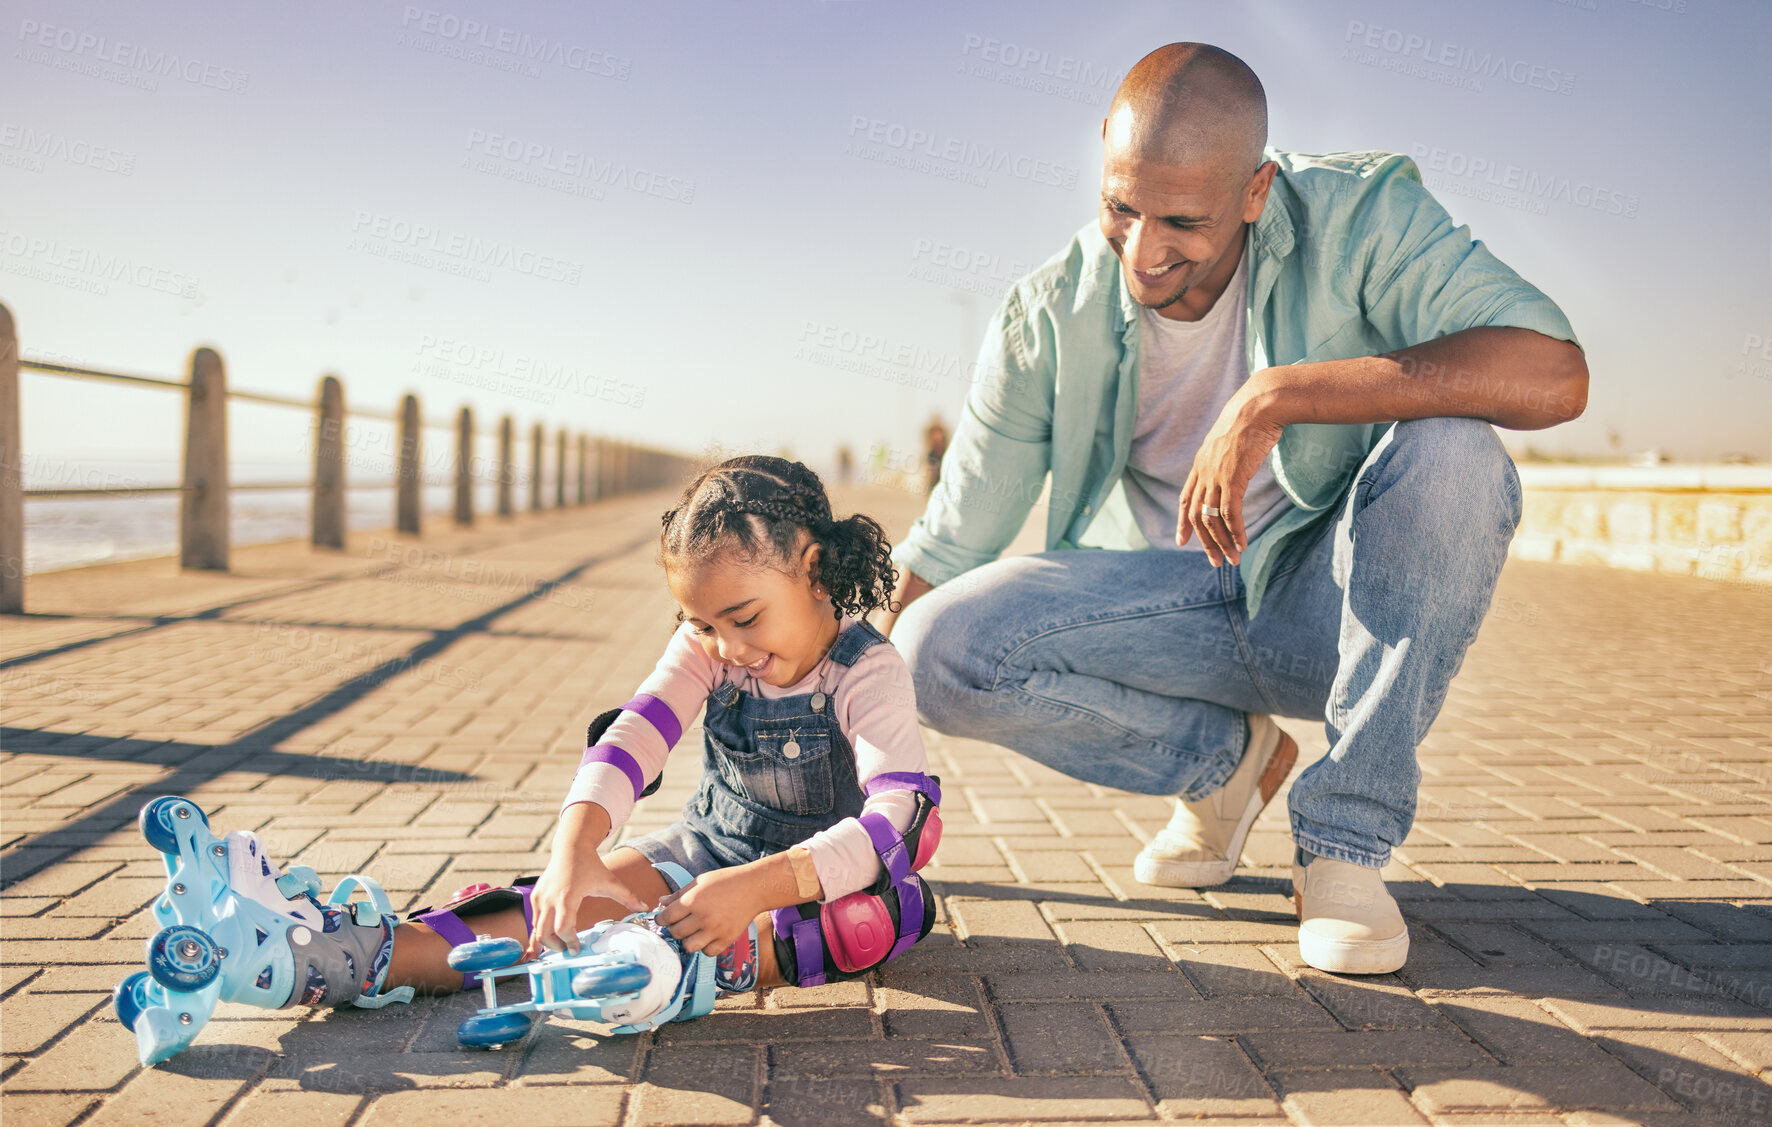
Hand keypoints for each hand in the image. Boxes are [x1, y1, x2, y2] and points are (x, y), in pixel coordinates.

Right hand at [526, 846, 645, 958]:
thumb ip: (627, 896)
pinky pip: (534, 921)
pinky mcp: (535, 897)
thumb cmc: (590, 865)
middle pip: (544, 934)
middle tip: (568, 950)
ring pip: (536, 929)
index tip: (577, 949)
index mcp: (567, 897)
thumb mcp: (610, 881)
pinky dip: (540, 931)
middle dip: (555, 946)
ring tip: (562, 944)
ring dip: (547, 941)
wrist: (571, 847)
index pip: (563, 929)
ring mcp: (539, 898)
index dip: (569, 942)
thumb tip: (645, 908)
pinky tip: (549, 937)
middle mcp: (549, 899)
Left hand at [653, 867, 761, 956]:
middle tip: (681, 923)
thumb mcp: (700, 881)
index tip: (663, 919)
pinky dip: (705, 947)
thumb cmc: (725, 881)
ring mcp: (715, 930)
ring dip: (688, 940)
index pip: (666, 917)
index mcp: (692, 900)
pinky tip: (708, 937)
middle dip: (674, 928)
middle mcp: (702, 917)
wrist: (753, 888)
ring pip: (689, 946)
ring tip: (693, 932)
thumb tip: (660, 902)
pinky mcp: (726, 939)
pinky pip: (708, 952)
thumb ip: (679, 894)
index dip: (661, 919)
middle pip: (675, 933)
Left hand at [1176, 380, 1284, 566]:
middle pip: (1197, 516)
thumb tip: (1234, 464)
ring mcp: (1217, 476)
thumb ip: (1226, 457)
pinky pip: (1231, 514)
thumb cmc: (1251, 420)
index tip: (1181, 541)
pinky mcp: (1233, 478)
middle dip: (1205, 542)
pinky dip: (1235, 533)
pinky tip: (1242, 544)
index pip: (1186, 499)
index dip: (1182, 522)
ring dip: (1222, 543)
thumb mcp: (1230, 440)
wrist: (1259, 406)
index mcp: (1201, 464)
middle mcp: (1204, 472)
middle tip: (1215, 562)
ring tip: (1232, 559)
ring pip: (1213, 519)